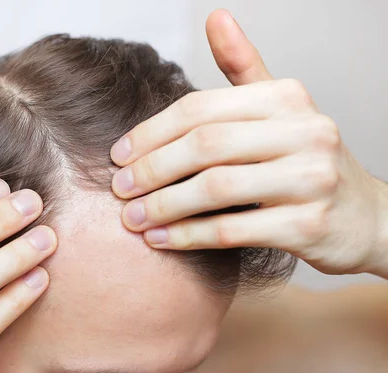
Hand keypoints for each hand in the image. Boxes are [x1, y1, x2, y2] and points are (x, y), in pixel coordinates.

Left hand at [110, 9, 387, 275]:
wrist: (365, 218)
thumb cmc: (306, 162)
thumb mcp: (281, 110)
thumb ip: (244, 68)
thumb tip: (215, 17)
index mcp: (287, 98)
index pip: (201, 109)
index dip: (151, 132)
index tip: (119, 155)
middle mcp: (305, 131)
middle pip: (205, 145)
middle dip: (152, 169)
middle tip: (120, 189)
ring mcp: (311, 178)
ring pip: (215, 188)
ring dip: (163, 205)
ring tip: (132, 219)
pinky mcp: (309, 224)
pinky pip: (232, 229)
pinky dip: (188, 236)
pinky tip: (160, 240)